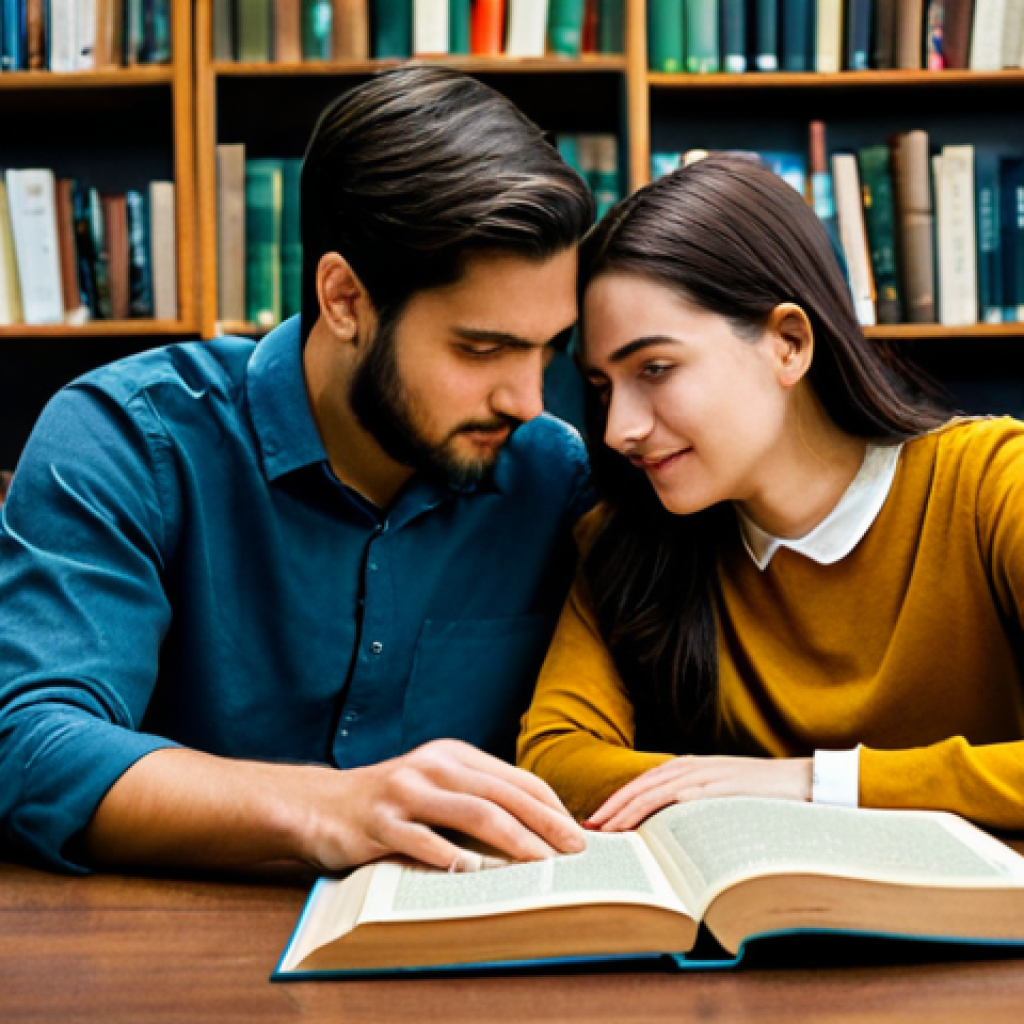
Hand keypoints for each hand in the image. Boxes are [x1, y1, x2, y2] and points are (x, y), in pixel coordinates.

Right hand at [302, 739, 586, 871]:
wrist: (320, 804)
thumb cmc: (392, 804)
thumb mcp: (437, 788)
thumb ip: (478, 798)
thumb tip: (540, 832)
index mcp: (454, 755)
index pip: (516, 779)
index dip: (551, 806)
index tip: (579, 835)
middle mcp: (433, 766)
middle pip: (501, 794)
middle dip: (545, 823)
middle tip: (576, 852)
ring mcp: (405, 791)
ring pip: (471, 813)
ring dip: (513, 840)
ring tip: (542, 864)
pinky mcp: (379, 821)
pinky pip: (421, 840)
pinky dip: (451, 857)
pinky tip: (475, 872)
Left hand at [585, 755, 813, 831]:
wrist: (805, 783)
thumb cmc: (767, 796)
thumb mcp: (725, 798)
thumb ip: (700, 805)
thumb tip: (676, 831)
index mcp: (691, 767)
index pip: (645, 783)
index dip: (619, 800)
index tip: (598, 819)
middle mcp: (691, 767)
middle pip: (639, 784)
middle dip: (611, 805)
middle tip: (588, 827)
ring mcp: (702, 775)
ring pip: (650, 790)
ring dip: (623, 810)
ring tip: (603, 829)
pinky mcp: (714, 787)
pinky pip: (673, 798)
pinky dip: (649, 811)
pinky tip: (635, 824)